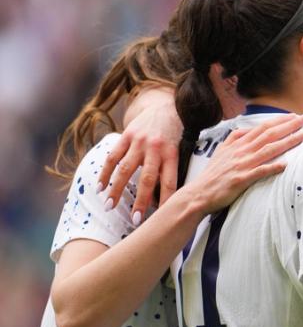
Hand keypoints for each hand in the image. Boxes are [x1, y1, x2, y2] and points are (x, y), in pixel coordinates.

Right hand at [100, 86, 180, 218]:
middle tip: (135, 220)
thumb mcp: (180, 151)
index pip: (170, 181)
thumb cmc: (175, 136)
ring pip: (126, 169)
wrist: (165, 106)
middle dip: (141, 201)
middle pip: (147, 179)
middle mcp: (155, 148)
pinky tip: (100, 187)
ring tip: (110, 206)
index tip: (162, 218)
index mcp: (172, 154)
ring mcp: (139, 142)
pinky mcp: (126, 136)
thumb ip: (171, 171)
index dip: (166, 200)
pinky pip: (113, 157)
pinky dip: (105, 173)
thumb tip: (165, 200)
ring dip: (116, 189)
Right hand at [184, 113, 302, 215]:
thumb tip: (249, 129)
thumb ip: (236, 138)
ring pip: (268, 150)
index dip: (280, 120)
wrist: (199, 193)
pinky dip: (273, 167)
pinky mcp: (241, 179)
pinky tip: (286, 165)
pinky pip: (259, 172)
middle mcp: (242, 151)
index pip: (263, 127)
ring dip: (287, 142)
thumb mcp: (222, 150)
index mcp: (238, 143)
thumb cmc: (213, 173)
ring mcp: (242, 165)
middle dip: (289, 125)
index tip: (295, 116)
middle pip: (269, 134)